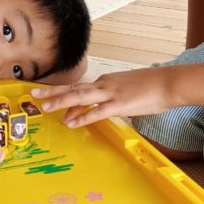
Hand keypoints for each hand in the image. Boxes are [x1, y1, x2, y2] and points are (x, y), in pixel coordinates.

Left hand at [30, 68, 174, 127]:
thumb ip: (117, 97)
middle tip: (34, 94)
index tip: (52, 103)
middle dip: (53, 92)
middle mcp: (105, 84)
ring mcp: (111, 93)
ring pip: (80, 97)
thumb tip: (110, 106)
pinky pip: (96, 112)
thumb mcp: (130, 89)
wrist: (169, 83)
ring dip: (61, 102)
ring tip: (44, 107)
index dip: (65, 97)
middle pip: (74, 88)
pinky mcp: (120, 104)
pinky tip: (71, 123)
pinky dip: (82, 117)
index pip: (82, 89)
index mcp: (108, 81)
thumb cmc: (153, 86)